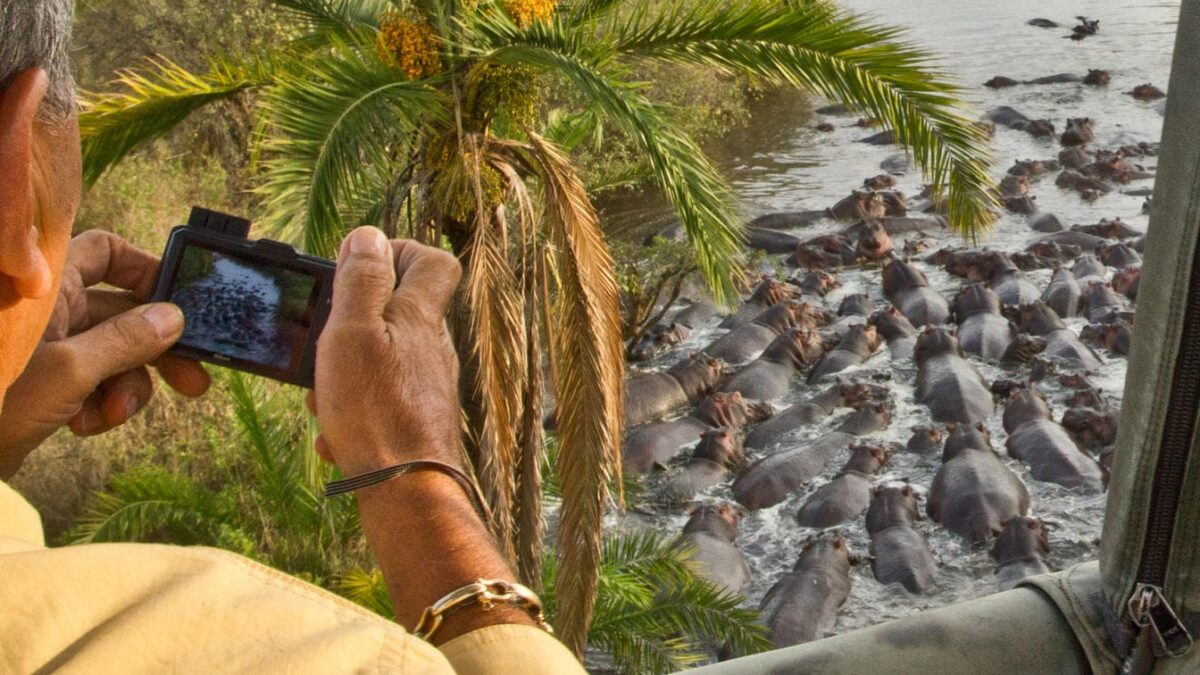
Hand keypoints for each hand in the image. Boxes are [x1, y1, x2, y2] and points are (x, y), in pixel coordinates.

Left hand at [0, 230, 209, 478]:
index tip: (180, 304)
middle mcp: (50, 309)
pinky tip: (83, 425)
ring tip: (112, 415)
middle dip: (156, 349)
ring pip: (115, 353)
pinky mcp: (47, 382)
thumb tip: (172, 318)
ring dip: (126, 387)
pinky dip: (100, 404)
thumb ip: (125, 341)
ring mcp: (49, 346)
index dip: (146, 270)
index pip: (106, 252)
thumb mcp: (69, 371)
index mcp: (47, 287)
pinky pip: (95, 382)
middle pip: (123, 312)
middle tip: (193, 380)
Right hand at [310, 227, 462, 476]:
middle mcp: (431, 347)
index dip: (398, 251)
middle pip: (397, 312)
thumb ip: (361, 281)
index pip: (433, 261)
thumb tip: (368, 236)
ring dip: (344, 375)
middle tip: (324, 344)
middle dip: (350, 324)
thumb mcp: (353, 332)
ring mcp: (427, 386)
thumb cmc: (377, 412)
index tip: (358, 268)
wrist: (407, 493)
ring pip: (379, 362)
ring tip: (325, 399)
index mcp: (420, 316)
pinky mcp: (417, 421)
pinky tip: (336, 436)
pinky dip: (353, 413)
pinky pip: (378, 404)